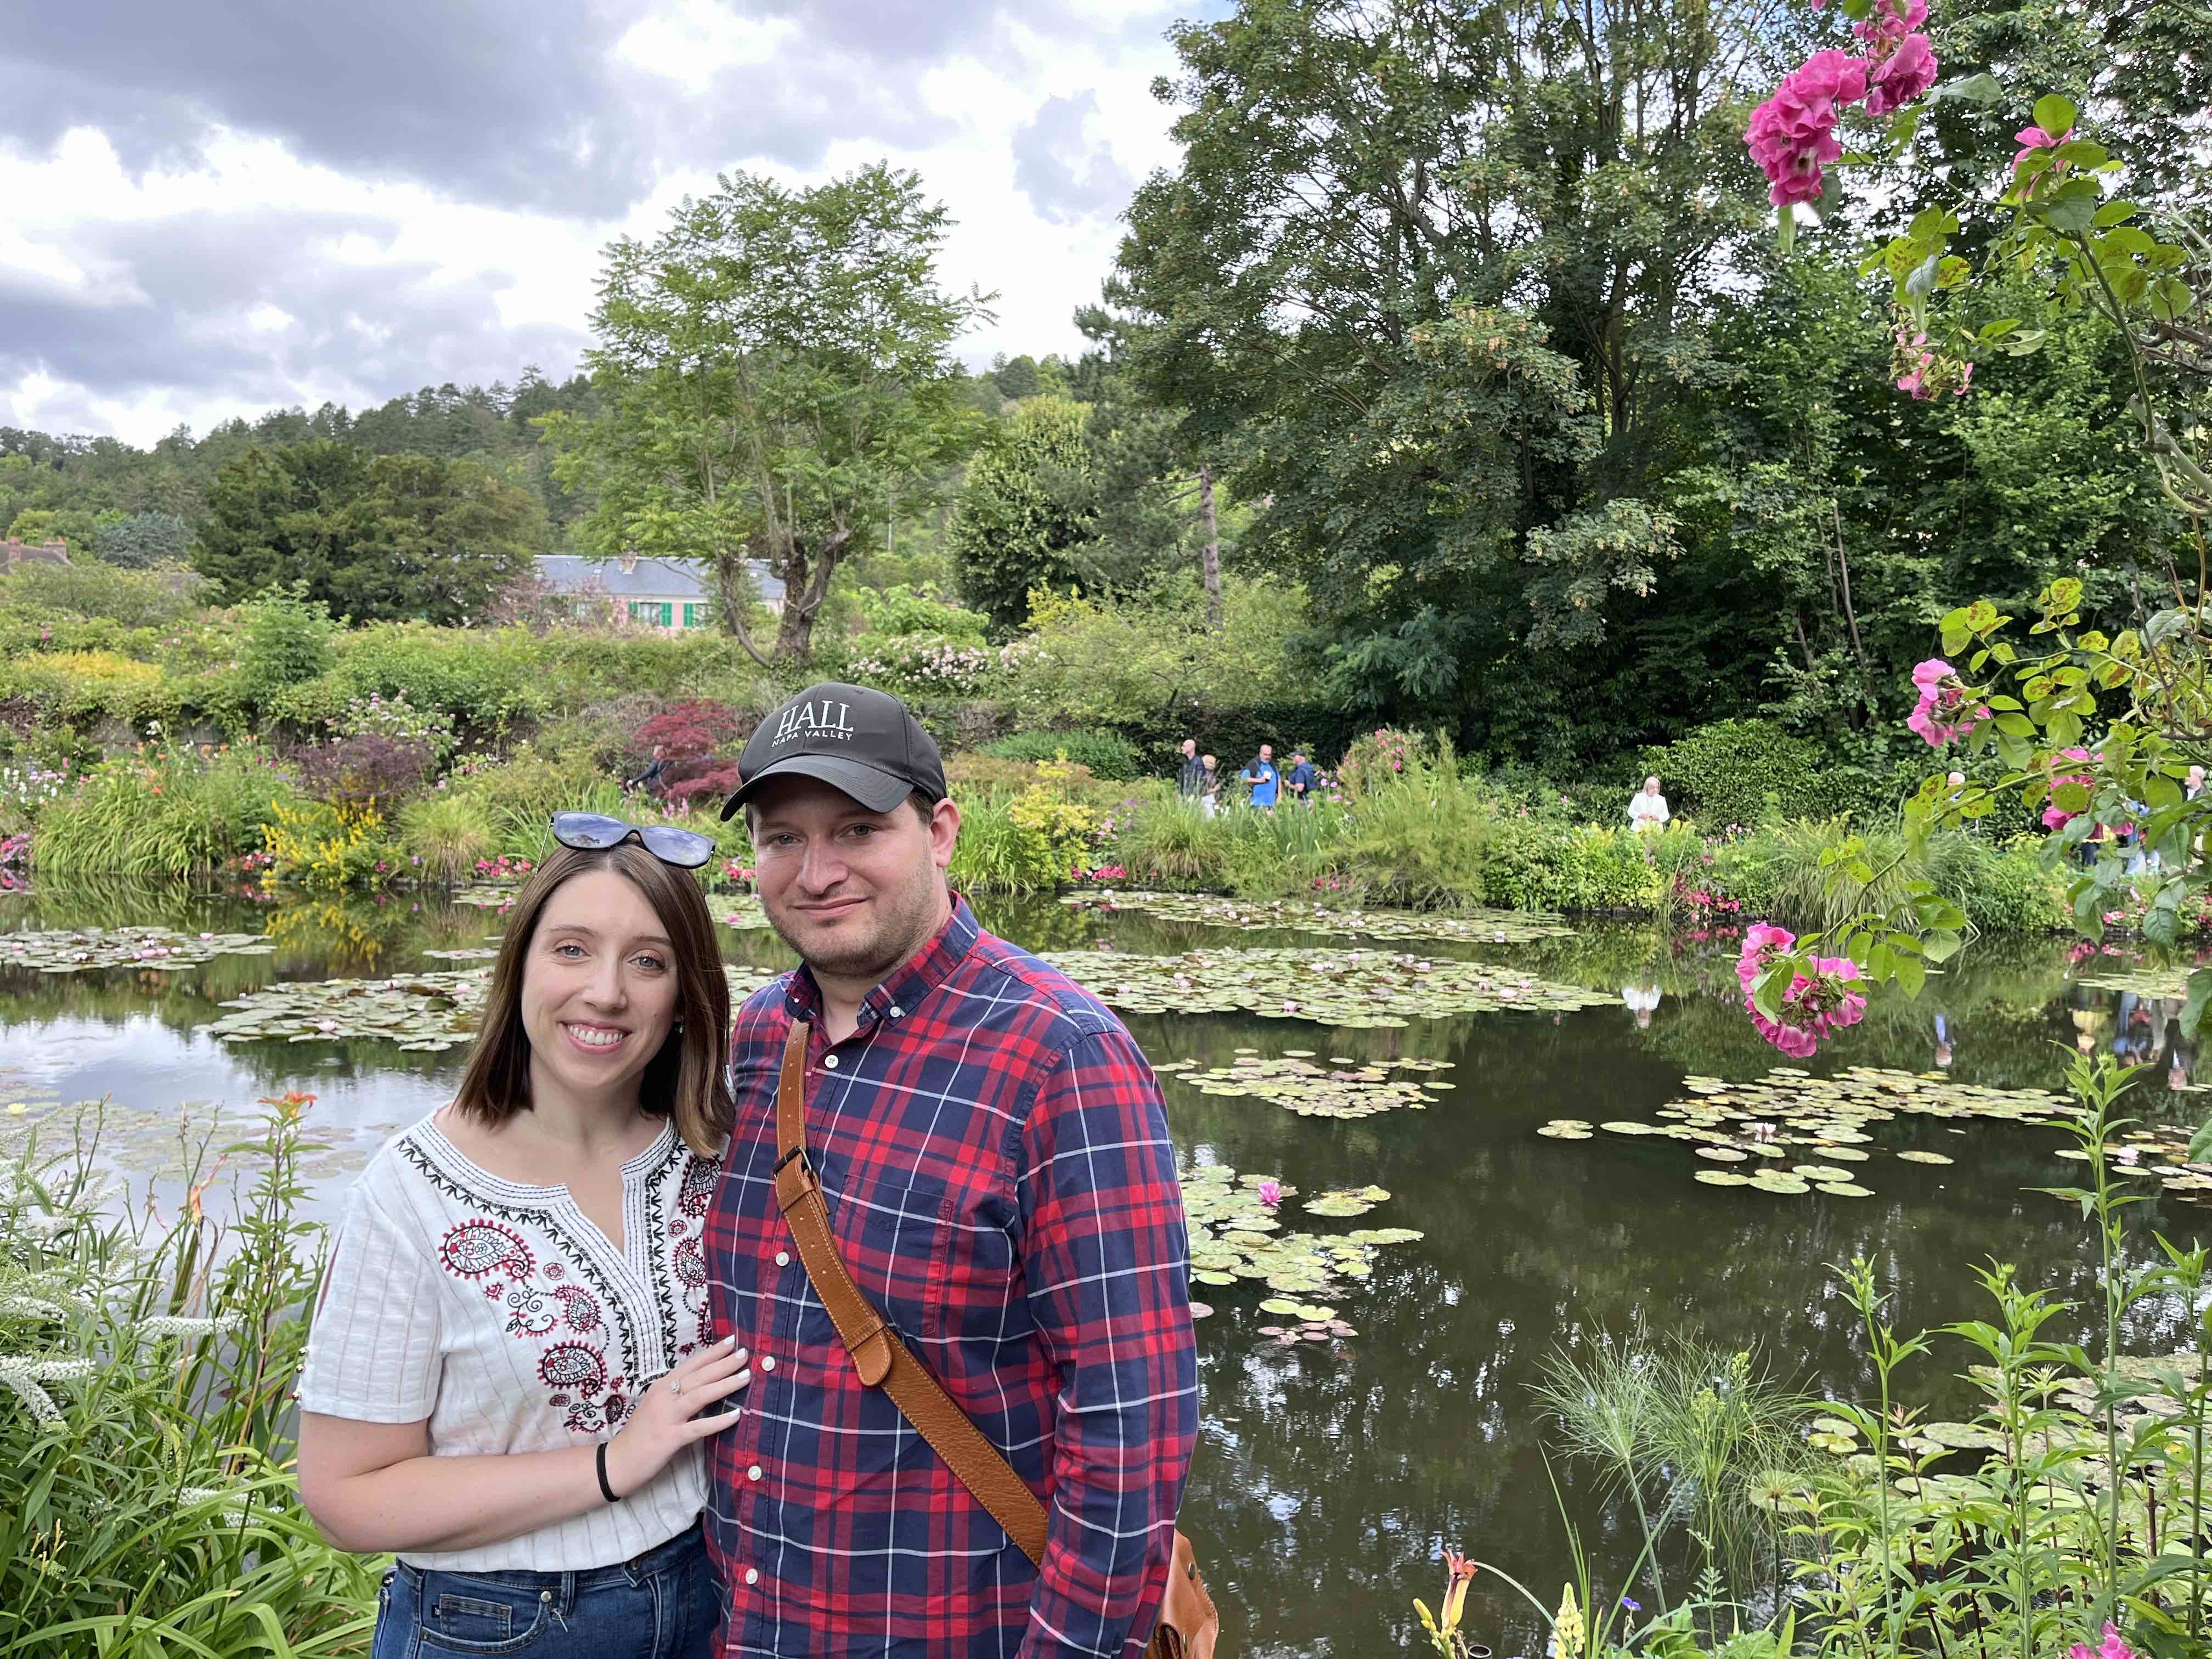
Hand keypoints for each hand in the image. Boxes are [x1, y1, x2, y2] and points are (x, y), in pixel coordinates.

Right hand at [604, 1336, 750, 1497]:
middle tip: (745, 1353)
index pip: (690, 1364)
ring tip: (746, 1376)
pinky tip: (736, 1415)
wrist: (616, 1463)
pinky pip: (699, 1427)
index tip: (731, 1341)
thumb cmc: (639, 1435)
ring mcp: (666, 1416)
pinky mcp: (670, 1438)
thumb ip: (675, 1395)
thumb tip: (704, 1385)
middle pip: (699, 1375)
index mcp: (660, 1387)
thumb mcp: (655, 1407)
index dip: (711, 1352)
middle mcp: (663, 1397)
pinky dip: (719, 1421)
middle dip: (723, 1363)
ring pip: (700, 1395)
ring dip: (725, 1384)